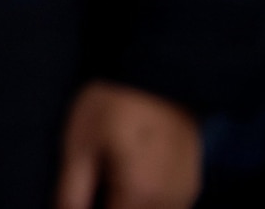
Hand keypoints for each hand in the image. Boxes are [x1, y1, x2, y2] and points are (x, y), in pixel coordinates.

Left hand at [55, 81, 202, 208]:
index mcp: (139, 194)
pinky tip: (128, 179)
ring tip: (108, 179)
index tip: (79, 198)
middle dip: (110, 205)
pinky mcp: (192, 184)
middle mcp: (169, 202)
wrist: (157, 70)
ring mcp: (185, 194)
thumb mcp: (80, 142)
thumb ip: (72, 191)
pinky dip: (146, 202)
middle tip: (91, 185)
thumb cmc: (113, 102)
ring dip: (128, 205)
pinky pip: (165, 207)